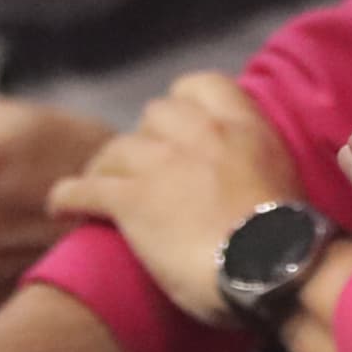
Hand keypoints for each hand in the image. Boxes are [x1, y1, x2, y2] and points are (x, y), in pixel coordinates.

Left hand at [43, 73, 302, 328]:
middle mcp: (199, 133)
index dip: (183, 103)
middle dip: (146, 138)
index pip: (201, 85)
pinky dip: (68, 197)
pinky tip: (61, 208)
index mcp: (243, 125)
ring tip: (100, 187)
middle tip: (145, 168)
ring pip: (115, 149)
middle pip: (153, 114)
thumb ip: (260, 164)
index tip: (181, 127)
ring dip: (107, 168)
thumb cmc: (290, 239)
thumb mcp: (286, 181)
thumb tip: (254, 182)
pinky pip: (84, 189)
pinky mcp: (131, 200)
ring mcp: (162, 164)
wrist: (273, 267)